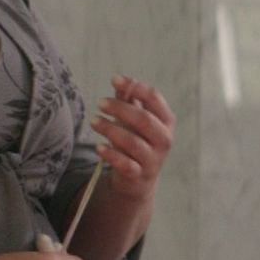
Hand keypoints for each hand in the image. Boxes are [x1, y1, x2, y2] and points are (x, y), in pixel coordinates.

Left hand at [91, 75, 175, 201]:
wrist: (139, 179)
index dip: (135, 87)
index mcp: (166, 121)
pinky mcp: (139, 175)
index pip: (154, 98)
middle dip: (120, 109)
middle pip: (144, 119)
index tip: (114, 79)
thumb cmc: (138, 140)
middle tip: (100, 103)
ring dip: (110, 129)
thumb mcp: (136, 119)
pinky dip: (111, 155)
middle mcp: (164, 139)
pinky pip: (125, 164)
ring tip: (94, 121)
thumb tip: (120, 82)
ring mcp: (153, 159)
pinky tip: (99, 147)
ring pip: (133, 142)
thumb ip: (129, 100)